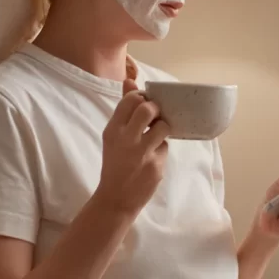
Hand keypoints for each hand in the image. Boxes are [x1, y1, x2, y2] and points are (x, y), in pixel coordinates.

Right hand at [94, 79, 170, 214]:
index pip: (131, 100)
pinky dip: (160, 150)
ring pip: (163, 126)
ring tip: (154, 137)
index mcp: (113, 130)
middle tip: (154, 116)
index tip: (144, 104)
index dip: (142, 98)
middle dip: (156, 109)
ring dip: (162, 129)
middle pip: (149, 109)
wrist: (115, 199)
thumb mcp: (113, 135)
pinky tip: (151, 159)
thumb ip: (124, 110)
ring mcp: (142, 154)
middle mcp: (126, 140)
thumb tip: (130, 80)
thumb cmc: (115, 162)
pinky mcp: (156, 166)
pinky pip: (165, 147)